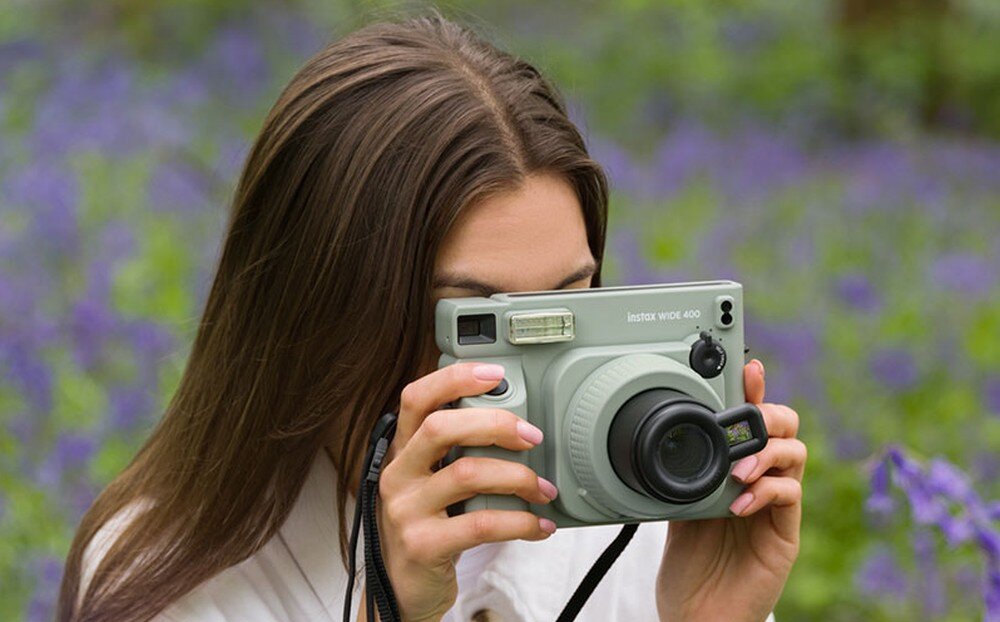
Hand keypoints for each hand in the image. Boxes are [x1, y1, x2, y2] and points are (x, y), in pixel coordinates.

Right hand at [375, 362, 557, 621]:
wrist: (404, 590)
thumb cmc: (429, 526)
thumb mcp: (433, 483)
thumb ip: (458, 452)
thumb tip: (517, 423)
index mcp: (402, 450)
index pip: (416, 397)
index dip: (454, 379)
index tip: (494, 374)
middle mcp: (398, 474)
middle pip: (441, 427)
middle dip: (495, 424)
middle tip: (532, 435)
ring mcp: (406, 510)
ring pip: (466, 473)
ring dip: (517, 476)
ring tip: (542, 489)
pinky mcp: (422, 545)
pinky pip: (480, 524)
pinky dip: (519, 522)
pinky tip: (538, 525)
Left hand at [655, 360, 805, 621]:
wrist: (699, 616)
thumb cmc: (690, 567)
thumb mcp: (675, 509)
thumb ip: (682, 475)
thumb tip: (666, 440)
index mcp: (734, 470)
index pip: (751, 421)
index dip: (752, 392)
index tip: (747, 368)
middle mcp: (760, 482)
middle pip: (785, 427)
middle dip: (768, 413)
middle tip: (745, 420)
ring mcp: (776, 507)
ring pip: (795, 454)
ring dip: (766, 452)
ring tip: (737, 470)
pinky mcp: (785, 534)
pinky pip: (789, 496)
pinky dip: (767, 490)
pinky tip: (740, 501)